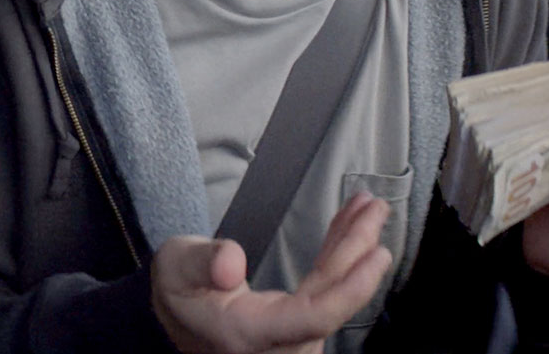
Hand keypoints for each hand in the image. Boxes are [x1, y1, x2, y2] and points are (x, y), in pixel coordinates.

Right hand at [150, 192, 392, 353]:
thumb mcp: (176, 268)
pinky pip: (326, 291)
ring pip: (334, 293)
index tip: (375, 253)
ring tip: (365, 210)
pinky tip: (348, 230)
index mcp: (251, 332)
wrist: (173, 319)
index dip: (351, 288)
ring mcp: (290, 335)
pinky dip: (339, 258)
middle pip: (332, 298)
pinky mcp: (295, 323)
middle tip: (373, 209)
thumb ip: (201, 262)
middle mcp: (278, 342)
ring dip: (352, 249)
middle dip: (357, 249)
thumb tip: (230, 261)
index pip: (315, 316)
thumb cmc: (177, 294)